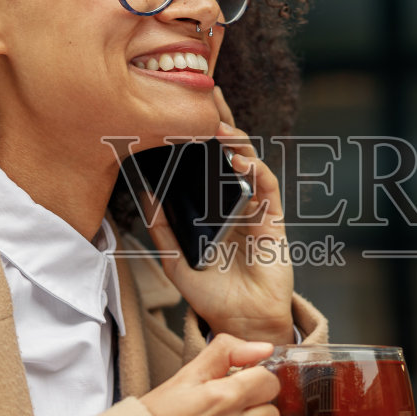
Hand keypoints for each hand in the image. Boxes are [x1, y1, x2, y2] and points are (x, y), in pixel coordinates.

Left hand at [143, 87, 295, 343]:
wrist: (241, 322)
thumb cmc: (212, 293)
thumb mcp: (175, 260)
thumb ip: (161, 228)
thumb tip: (143, 194)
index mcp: (212, 206)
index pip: (207, 160)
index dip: (199, 131)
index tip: (184, 102)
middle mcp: (235, 201)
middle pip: (230, 151)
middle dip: (221, 120)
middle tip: (209, 92)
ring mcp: (256, 208)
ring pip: (250, 162)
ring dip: (237, 143)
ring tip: (219, 128)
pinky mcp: (273, 221)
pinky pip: (267, 187)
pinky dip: (255, 170)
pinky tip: (240, 161)